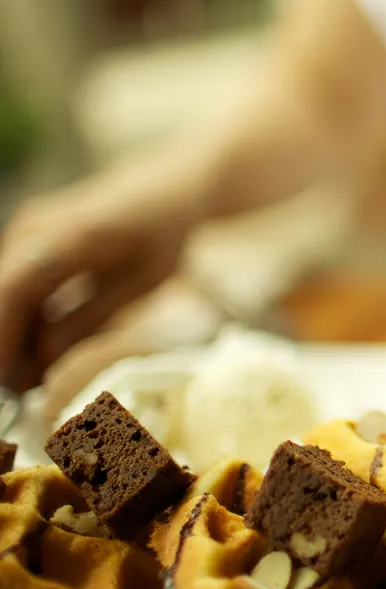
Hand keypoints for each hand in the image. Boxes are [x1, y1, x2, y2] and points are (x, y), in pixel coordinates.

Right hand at [0, 166, 200, 387]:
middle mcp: (32, 228)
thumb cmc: (163, 235)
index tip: (1, 385)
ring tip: (27, 387)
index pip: (13, 290)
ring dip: (10, 340)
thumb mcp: (142, 283)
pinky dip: (19, 325)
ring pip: (2, 297)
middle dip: (2, 349)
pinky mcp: (26, 243)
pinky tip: (34, 361)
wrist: (166, 187)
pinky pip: (11, 289)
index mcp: (67, 236)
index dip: (0, 339)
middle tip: (13, 400)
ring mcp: (24, 233)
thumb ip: (90, 318)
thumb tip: (41, 360)